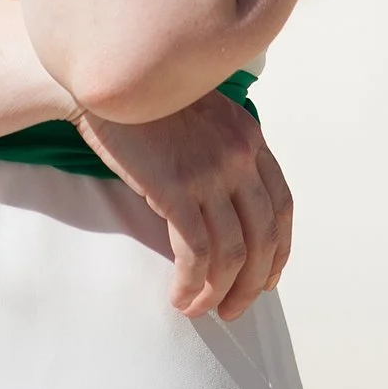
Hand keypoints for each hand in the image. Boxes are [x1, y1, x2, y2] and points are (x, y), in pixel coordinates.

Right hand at [75, 93, 293, 319]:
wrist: (106, 78)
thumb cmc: (146, 101)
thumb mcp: (202, 114)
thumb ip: (224, 148)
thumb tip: (228, 204)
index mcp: (249, 135)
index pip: (281, 205)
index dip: (278, 250)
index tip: (267, 278)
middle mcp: (239, 153)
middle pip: (264, 235)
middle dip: (252, 282)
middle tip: (234, 309)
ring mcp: (210, 171)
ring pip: (233, 252)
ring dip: (221, 291)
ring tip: (202, 310)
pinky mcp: (176, 188)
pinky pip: (197, 253)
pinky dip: (192, 284)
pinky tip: (179, 297)